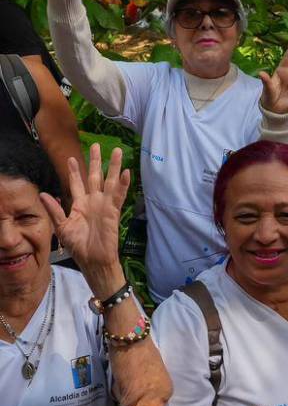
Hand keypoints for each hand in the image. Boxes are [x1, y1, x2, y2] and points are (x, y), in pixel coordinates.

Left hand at [41, 144, 129, 275]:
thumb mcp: (62, 227)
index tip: (71, 158)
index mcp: (79, 205)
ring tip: (116, 151)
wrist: (93, 259)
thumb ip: (54, 210)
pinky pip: (119, 194)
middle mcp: (93, 201)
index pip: (76, 184)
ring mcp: (104, 205)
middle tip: (96, 146)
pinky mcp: (113, 210)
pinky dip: (123, 184)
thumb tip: (43, 194)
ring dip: (113, 166)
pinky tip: (126, 172)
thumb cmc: (78, 245)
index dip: (74, 172)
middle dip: (95, 161)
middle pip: (94, 177)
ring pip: (109, 181)